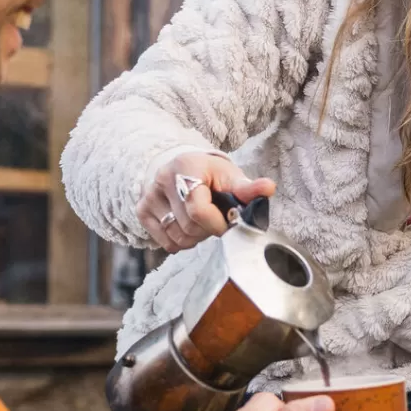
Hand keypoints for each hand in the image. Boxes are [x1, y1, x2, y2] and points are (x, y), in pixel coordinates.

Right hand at [137, 151, 274, 252]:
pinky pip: (166, 243)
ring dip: (195, 238)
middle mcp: (162, 180)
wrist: (183, 168)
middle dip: (208, 230)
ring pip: (177, 238)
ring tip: (201, 221)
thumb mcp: (230, 176)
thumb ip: (248, 187)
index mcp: (186, 167)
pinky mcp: (142, 211)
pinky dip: (181, 241)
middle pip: (189, 228)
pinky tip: (187, 225)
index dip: (216, 224)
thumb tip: (269, 188)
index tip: (227, 222)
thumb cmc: (211, 175)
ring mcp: (149, 196)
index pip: (198, 210)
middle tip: (215, 219)